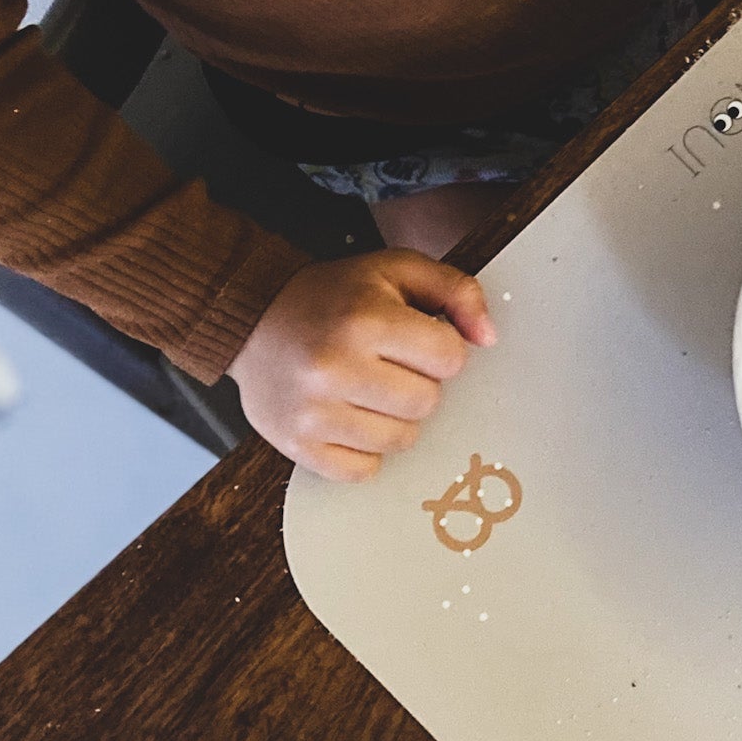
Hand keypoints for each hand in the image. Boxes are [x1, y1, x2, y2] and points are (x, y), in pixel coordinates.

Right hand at [229, 251, 494, 481]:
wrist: (253, 320)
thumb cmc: (333, 296)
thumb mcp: (396, 270)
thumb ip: (456, 291)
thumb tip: (488, 337)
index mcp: (364, 320)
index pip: (449, 358)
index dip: (441, 349)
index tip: (416, 340)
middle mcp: (335, 368)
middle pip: (427, 403)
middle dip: (419, 383)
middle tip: (390, 364)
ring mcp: (313, 413)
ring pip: (401, 440)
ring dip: (396, 418)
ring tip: (369, 388)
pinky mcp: (297, 446)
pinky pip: (364, 470)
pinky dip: (365, 449)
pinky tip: (350, 416)